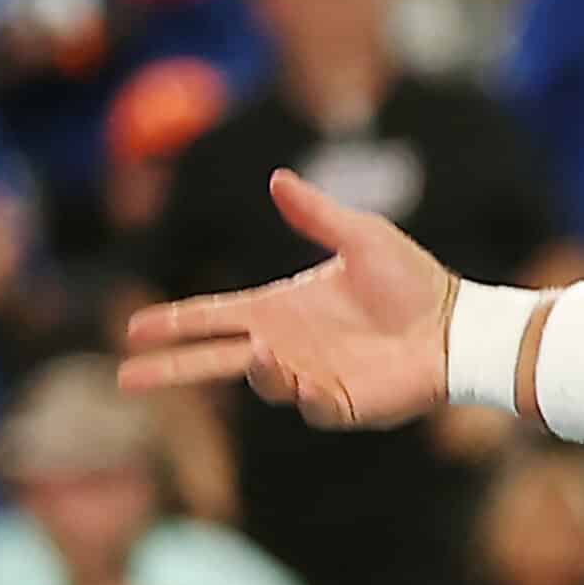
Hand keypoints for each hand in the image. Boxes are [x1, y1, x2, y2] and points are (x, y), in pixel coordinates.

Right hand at [119, 169, 452, 428]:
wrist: (456, 324)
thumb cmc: (412, 280)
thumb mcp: (363, 237)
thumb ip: (317, 214)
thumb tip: (277, 178)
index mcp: (280, 308)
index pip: (214, 315)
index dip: (176, 322)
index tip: (134, 327)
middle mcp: (285, 346)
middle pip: (214, 360)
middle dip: (172, 369)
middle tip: (127, 375)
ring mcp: (310, 376)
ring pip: (263, 382)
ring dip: (254, 370)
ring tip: (256, 351)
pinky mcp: (342, 403)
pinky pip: (312, 406)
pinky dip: (302, 395)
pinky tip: (305, 382)